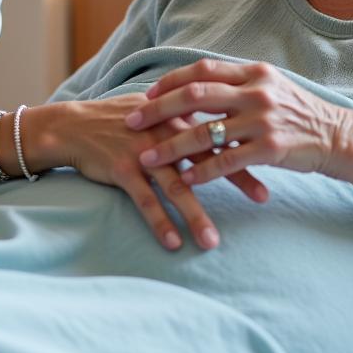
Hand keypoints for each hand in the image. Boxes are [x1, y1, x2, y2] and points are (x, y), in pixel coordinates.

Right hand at [42, 94, 252, 250]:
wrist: (74, 126)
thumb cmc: (119, 120)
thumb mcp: (156, 109)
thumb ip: (188, 117)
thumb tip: (223, 124)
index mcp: (177, 114)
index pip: (220, 129)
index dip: (248, 145)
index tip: (277, 158)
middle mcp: (165, 130)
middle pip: (208, 155)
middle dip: (237, 177)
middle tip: (265, 196)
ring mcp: (143, 150)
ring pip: (177, 185)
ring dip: (196, 215)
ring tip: (212, 242)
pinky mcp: (122, 169)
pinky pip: (145, 200)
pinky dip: (159, 222)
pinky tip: (173, 243)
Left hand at [124, 59, 349, 185]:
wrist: (340, 137)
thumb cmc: (301, 114)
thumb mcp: (272, 88)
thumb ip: (239, 84)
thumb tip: (201, 83)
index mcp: (253, 73)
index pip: (202, 70)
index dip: (170, 81)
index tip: (146, 94)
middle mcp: (256, 91)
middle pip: (194, 96)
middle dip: (157, 110)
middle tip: (130, 121)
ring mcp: (263, 120)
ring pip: (204, 132)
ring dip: (170, 147)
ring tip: (146, 159)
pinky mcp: (270, 149)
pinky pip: (226, 162)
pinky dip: (201, 172)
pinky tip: (183, 180)